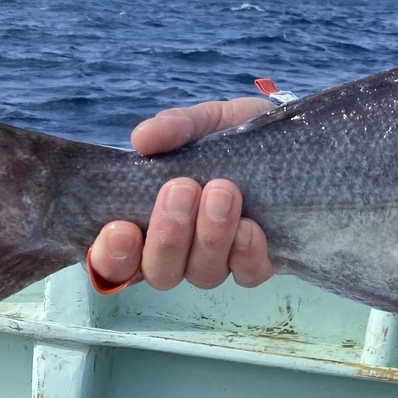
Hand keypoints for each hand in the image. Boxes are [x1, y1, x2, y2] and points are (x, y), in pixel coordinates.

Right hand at [88, 97, 275, 291]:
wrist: (286, 134)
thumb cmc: (229, 135)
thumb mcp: (202, 122)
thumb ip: (174, 127)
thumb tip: (143, 139)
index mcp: (149, 223)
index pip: (114, 262)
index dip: (111, 256)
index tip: (120, 227)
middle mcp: (180, 252)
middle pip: (160, 273)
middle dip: (167, 236)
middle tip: (181, 188)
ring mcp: (220, 260)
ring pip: (203, 274)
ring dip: (210, 236)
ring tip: (222, 191)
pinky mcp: (258, 261)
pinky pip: (249, 274)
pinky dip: (247, 254)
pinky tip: (250, 226)